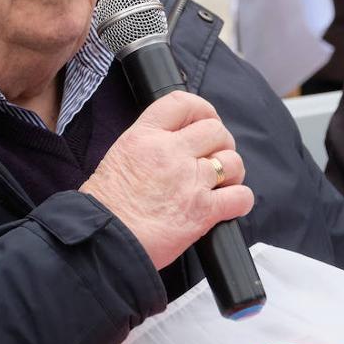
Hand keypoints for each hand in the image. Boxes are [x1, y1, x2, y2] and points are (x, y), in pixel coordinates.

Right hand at [80, 91, 253, 269]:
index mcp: (145, 136)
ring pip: (232, 162)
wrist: (103, 241)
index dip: (202, 109)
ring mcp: (189, 181)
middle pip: (215, 130)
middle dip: (220, 144)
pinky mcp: (202, 211)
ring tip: (220, 183)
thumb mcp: (120, 156)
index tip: (205, 120)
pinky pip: (240, 197)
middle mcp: (170, 152)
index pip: (183, 103)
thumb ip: (149, 145)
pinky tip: (229, 205)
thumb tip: (174, 144)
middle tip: (213, 158)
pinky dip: (240, 201)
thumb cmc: (106, 205)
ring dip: (231, 172)